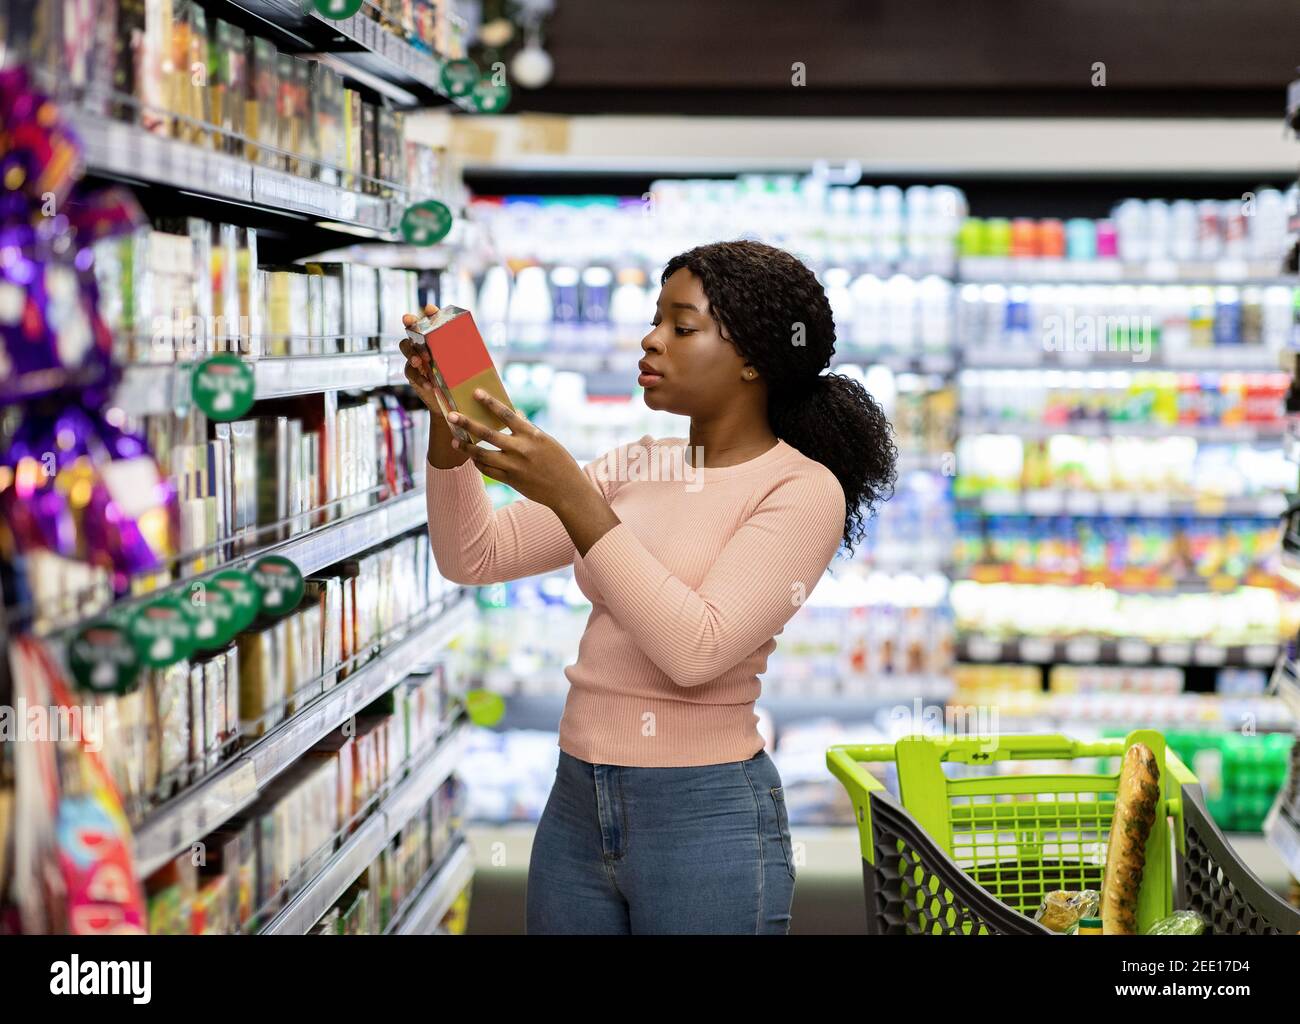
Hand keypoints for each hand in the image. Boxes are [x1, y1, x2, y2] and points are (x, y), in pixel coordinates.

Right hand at [400, 303, 467, 468]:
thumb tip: (486, 355)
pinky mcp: (414, 375)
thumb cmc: (466, 380)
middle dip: (410, 324)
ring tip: (420, 360)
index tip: (431, 309)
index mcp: (439, 339)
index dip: (429, 313)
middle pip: (412, 330)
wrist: (457, 405)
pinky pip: (411, 373)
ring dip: (412, 352)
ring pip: (406, 348)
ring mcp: (417, 359)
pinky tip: (429, 384)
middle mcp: (425, 345)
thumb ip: (472, 358)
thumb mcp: (470, 366)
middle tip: (409, 321)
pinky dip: (420, 378)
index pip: (432, 321)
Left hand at [447, 390, 589, 512]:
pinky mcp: (511, 480)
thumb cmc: (560, 462)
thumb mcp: (547, 441)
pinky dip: (479, 463)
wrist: (567, 491)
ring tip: (454, 442)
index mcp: (532, 435)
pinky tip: (472, 458)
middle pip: (487, 434)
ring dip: (467, 447)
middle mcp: (521, 449)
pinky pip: (488, 471)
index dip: (490, 403)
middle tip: (451, 416)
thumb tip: (516, 413)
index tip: (476, 393)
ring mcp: (514, 466)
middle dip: (467, 424)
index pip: (506, 414)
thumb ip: (529, 428)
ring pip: (483, 454)